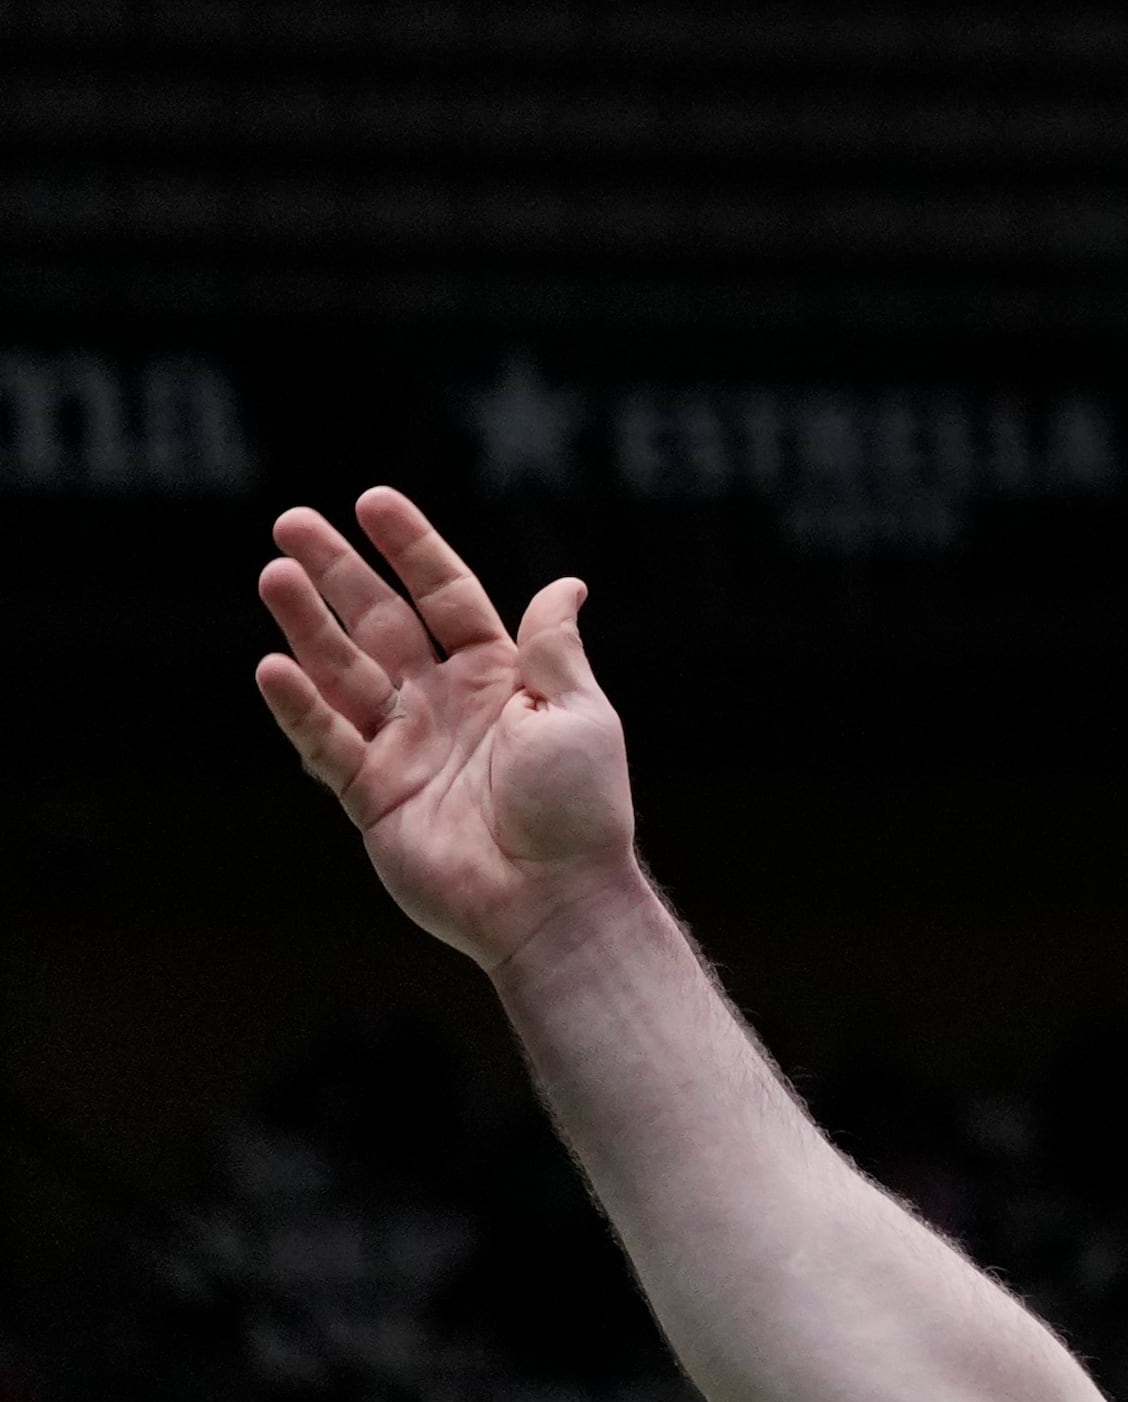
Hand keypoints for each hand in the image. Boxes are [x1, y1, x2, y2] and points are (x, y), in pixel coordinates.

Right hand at [251, 488, 641, 980]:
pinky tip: (272, 665)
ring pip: (342, 673)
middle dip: (337, 573)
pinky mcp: (373, 795)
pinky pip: (326, 742)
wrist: (554, 900)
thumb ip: (554, 648)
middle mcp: (444, 704)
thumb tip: (565, 584)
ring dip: (306, 625)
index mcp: (500, 678)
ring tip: (272, 575)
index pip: (447, 597)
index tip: (372, 501)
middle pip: (380, 623)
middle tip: (292, 523)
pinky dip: (300, 707)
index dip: (412, 550)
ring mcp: (404, 747)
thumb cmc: (579, 808)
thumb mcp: (580, 713)